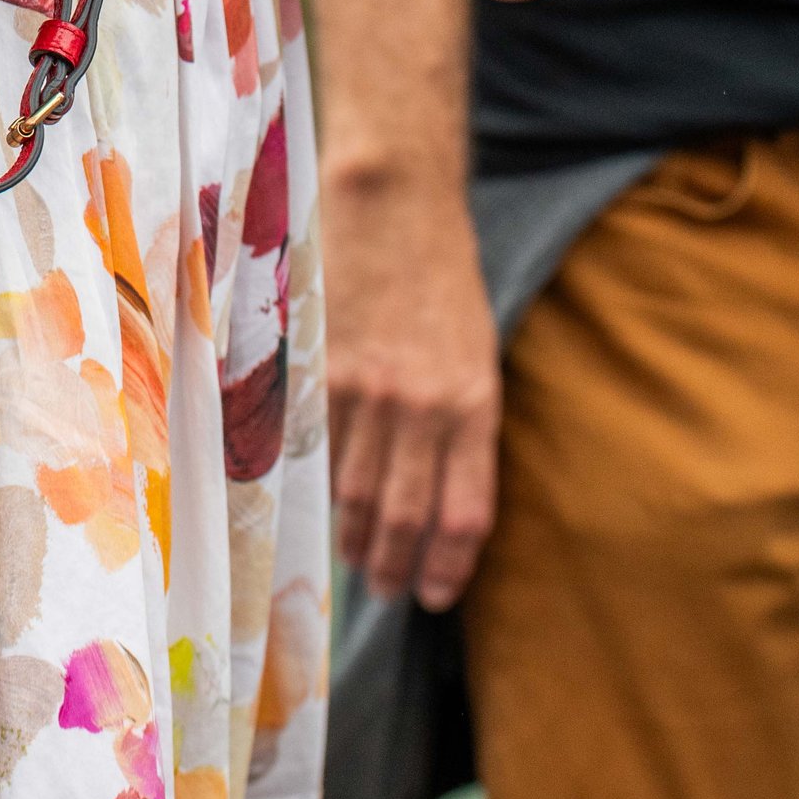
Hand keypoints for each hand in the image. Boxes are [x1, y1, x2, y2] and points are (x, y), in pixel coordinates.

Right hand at [322, 156, 499, 606]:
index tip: (437, 596)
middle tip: (388, 589)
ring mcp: (367, 391)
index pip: (462, 517)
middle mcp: (423, 408)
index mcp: (475, 405)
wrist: (395, 202)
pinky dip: (323, 487)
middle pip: (405, 519)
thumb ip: (464, 422)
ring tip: (357, 558)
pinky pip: (320, 451)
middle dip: (396, 568)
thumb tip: (444, 489)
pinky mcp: (322, 371)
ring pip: (356, 494)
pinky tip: (326, 504)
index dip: (447, 569)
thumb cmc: (445, 275)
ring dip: (356, 538)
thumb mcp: (479, 353)